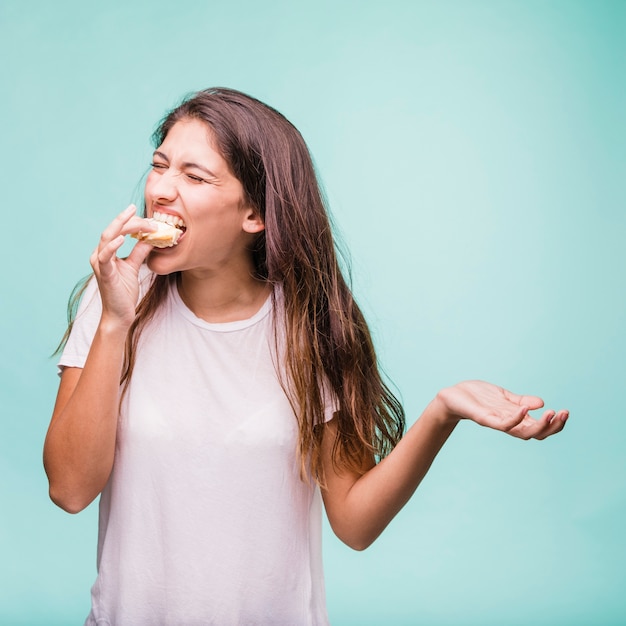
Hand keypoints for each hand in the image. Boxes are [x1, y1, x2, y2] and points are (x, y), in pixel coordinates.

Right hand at [90, 205, 156, 328]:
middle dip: (127, 219)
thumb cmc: (124, 292)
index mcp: (106, 253)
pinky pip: (105, 256)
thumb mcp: (134, 267)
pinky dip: (112, 245)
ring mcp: (100, 264)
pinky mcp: (104, 274)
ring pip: (107, 237)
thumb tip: (149, 239)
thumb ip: (139, 252)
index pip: (117, 231)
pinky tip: (123, 238)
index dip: (132, 222)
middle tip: (141, 212)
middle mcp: (99, 255)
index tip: (149, 219)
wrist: (120, 314)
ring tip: (139, 221)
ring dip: (124, 227)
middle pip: (112, 230)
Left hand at [437, 380, 568, 439]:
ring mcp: (497, 423)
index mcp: (515, 419)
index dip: (554, 424)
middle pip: (536, 434)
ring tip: (550, 413)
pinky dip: (515, 418)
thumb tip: (542, 403)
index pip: (539, 427)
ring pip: (522, 433)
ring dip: (539, 426)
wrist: (452, 397)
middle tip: (563, 414)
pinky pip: (503, 424)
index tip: (566, 412)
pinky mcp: (485, 419)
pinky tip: (525, 409)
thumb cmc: (477, 397)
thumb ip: (521, 401)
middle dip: (553, 426)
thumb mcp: (503, 396)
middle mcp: (508, 424)